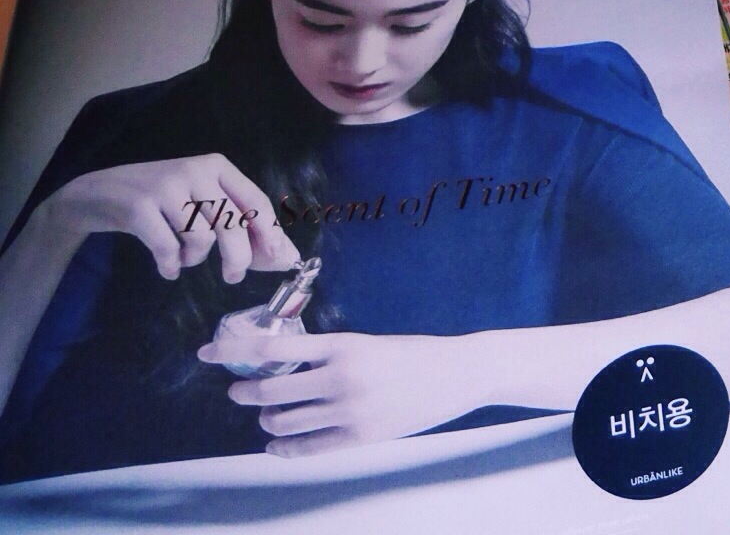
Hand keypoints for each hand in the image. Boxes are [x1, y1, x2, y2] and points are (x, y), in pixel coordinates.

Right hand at [45, 155, 298, 283]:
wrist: (97, 193)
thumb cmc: (159, 200)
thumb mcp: (200, 201)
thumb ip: (237, 223)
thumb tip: (282, 255)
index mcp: (216, 166)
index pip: (255, 200)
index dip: (269, 232)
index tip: (278, 258)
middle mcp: (195, 171)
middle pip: (231, 223)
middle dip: (238, 257)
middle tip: (233, 275)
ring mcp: (166, 187)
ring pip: (201, 237)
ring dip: (195, 259)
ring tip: (184, 258)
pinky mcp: (139, 207)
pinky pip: (168, 249)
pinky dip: (171, 266)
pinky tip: (168, 268)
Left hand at [200, 331, 481, 455]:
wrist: (459, 372)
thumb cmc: (416, 353)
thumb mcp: (370, 343)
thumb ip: (330, 356)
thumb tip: (284, 367)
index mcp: (344, 345)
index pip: (273, 347)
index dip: (234, 349)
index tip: (208, 351)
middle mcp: (341, 377)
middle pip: (270, 388)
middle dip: (245, 391)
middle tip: (238, 390)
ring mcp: (349, 410)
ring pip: (283, 421)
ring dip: (267, 419)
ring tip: (268, 415)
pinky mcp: (359, 437)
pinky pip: (307, 448)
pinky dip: (284, 447)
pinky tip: (278, 443)